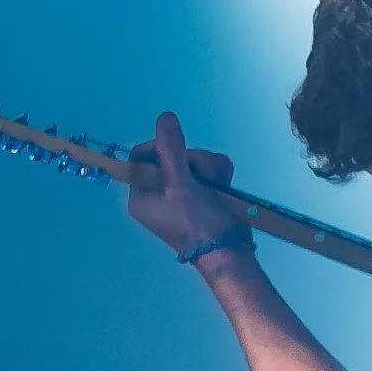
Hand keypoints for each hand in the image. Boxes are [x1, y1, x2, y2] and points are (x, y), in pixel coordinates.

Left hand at [126, 110, 243, 260]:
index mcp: (141, 195)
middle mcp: (158, 194)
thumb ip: (172, 151)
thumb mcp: (181, 185)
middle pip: (172, 156)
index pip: (141, 156)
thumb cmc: (198, 224)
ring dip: (210, 168)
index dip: (161, 147)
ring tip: (220, 184)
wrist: (230, 253)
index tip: (179, 150)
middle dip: (194, 161)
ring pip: (194, 161)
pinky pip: (209, 171)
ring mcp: (181, 194)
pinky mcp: (202, 196)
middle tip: (205, 176)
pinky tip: (226, 185)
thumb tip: (164, 116)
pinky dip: (219, 176)